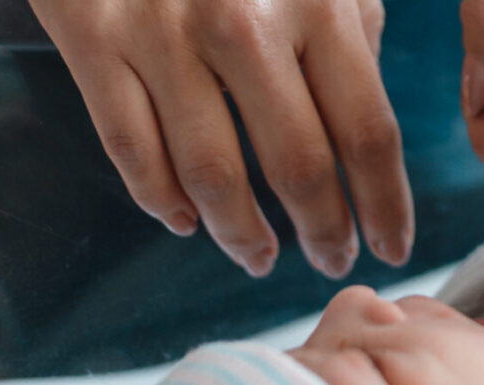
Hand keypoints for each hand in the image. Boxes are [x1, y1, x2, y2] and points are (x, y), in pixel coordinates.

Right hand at [29, 0, 412, 278]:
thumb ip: (352, 34)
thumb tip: (364, 133)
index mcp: (317, 2)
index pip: (368, 132)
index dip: (385, 204)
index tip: (394, 247)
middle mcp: (243, 22)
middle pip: (299, 165)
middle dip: (323, 230)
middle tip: (332, 260)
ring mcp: (161, 34)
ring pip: (211, 174)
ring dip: (242, 233)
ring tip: (260, 256)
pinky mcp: (89, 39)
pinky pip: (129, 148)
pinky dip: (160, 200)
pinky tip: (185, 222)